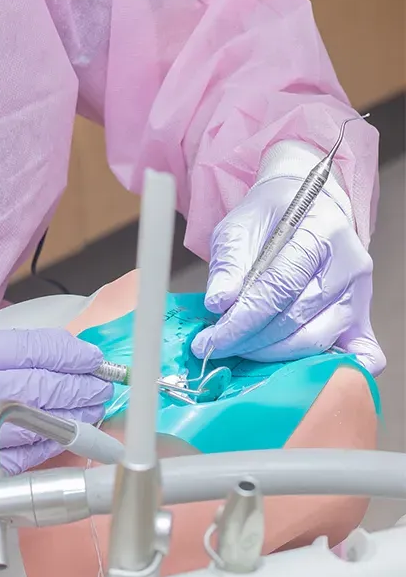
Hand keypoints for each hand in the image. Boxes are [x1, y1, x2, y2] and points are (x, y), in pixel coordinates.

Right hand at [0, 327, 109, 516]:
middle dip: (83, 384)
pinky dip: (50, 447)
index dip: (70, 351)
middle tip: (105, 382)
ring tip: (95, 407)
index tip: (91, 355)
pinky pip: (25, 461)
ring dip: (77, 417)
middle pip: (45, 385)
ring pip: (42, 426)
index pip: (31, 348)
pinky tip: (65, 437)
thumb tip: (44, 355)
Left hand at [191, 173, 384, 374]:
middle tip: (220, 346)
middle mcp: (349, 263)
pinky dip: (332, 367)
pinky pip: (361, 353)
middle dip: (253, 340)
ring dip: (276, 354)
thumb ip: (229, 265)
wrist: (303, 205)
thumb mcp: (238, 227)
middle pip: (299, 318)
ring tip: (243, 349)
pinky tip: (300, 371)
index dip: (242, 319)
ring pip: (319, 339)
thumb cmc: (271, 215)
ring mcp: (361, 292)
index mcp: (321, 231)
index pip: (279, 287)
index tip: (213, 339)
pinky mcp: (364, 314)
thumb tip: (218, 304)